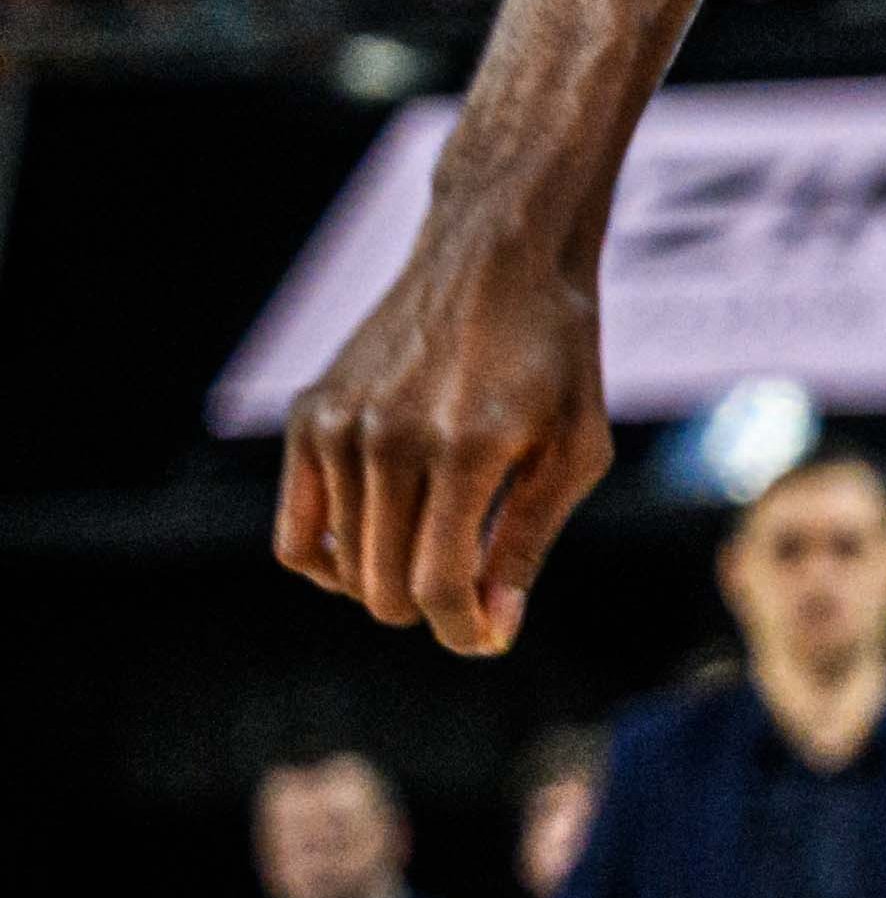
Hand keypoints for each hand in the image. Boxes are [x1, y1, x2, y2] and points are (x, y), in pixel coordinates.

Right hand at [277, 224, 614, 654]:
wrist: (495, 259)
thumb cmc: (555, 358)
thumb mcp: (577, 450)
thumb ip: (529, 542)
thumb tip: (494, 629)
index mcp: (467, 450)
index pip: (439, 585)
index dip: (462, 631)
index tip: (485, 638)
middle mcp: (390, 439)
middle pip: (386, 587)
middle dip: (434, 612)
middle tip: (473, 596)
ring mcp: (339, 426)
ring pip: (344, 569)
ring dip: (390, 584)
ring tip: (438, 555)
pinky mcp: (310, 416)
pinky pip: (296, 535)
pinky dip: (331, 563)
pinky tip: (376, 552)